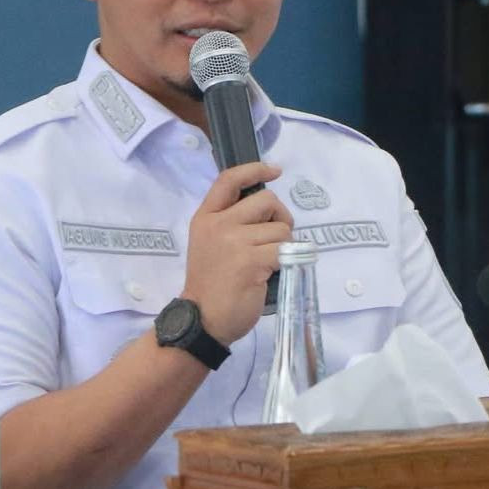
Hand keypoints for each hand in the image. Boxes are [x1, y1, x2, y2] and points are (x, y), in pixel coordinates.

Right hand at [182, 161, 292, 343]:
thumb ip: (230, 221)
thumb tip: (267, 208)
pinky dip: (285, 261)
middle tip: (274, 238)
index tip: (274, 170)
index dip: (255, 169)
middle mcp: (219, 224)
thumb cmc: (210, 283)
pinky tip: (270, 273)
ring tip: (268, 262)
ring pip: (281, 229)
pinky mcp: (252, 261)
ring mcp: (235, 242)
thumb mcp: (209, 243)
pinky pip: (284, 250)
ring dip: (283, 245)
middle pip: (267, 200)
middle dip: (280, 217)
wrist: (202, 319)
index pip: (229, 180)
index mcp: (206, 217)